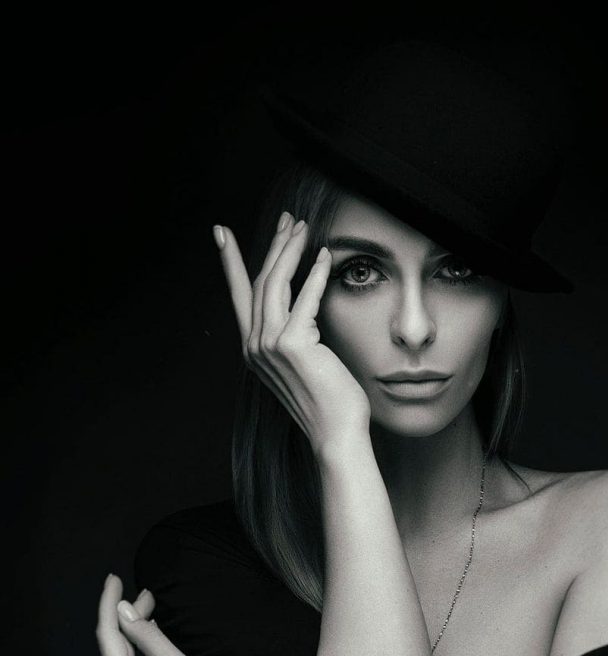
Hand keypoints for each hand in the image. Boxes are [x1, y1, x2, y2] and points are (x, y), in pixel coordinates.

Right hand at [214, 214, 370, 455]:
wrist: (335, 432)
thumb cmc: (327, 401)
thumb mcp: (304, 363)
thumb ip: (295, 335)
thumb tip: (304, 305)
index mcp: (253, 350)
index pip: (239, 296)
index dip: (230, 263)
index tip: (222, 232)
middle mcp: (254, 346)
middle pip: (260, 282)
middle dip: (274, 245)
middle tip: (288, 219)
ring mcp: (270, 345)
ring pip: (276, 283)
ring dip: (291, 250)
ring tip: (305, 228)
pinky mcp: (293, 344)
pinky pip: (304, 297)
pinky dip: (315, 273)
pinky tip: (324, 256)